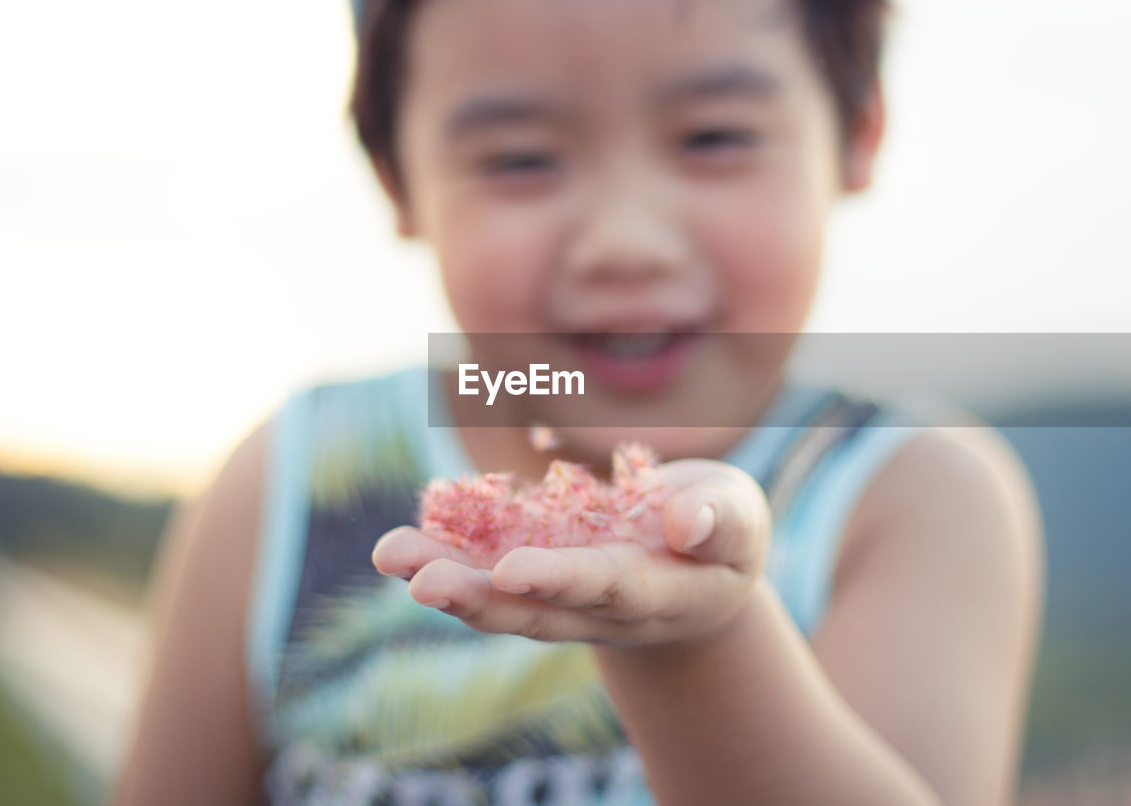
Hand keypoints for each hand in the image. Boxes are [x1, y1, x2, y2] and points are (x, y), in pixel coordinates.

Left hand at [372, 459, 770, 646]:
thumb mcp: (742, 520)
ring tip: (388, 555)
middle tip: (421, 581)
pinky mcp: (539, 574)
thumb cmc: (725, 535)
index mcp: (659, 595)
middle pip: (536, 610)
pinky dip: (448, 554)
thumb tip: (682, 521)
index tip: (512, 569)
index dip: (561, 579)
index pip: (606, 587)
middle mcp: (601, 608)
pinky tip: (404, 538)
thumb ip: (720, 522)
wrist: (698, 564)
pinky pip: (489, 569)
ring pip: (501, 598)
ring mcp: (564, 596)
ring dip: (446, 580)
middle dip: (479, 598)